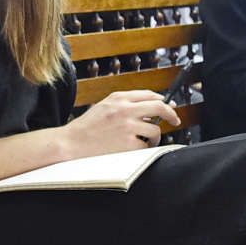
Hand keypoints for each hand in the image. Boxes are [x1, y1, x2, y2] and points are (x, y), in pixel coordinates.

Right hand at [60, 89, 178, 154]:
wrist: (70, 144)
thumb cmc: (85, 128)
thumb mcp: (102, 106)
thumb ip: (123, 103)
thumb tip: (148, 105)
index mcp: (118, 99)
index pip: (148, 95)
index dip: (162, 100)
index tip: (168, 105)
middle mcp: (124, 110)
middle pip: (159, 107)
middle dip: (171, 113)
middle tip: (174, 120)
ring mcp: (128, 127)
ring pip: (155, 129)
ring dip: (153, 137)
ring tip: (144, 141)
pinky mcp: (129, 144)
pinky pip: (146, 145)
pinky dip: (144, 148)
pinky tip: (134, 149)